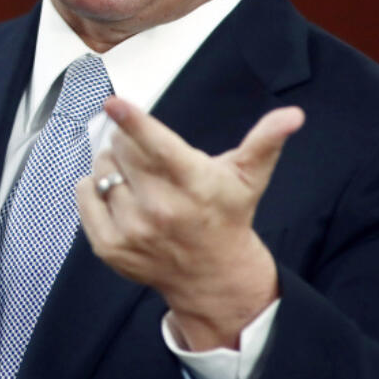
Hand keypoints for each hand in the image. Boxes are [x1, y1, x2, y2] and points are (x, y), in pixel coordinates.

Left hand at [76, 98, 303, 350]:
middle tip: (148, 156)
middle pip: (121, 150)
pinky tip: (117, 193)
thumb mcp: (248, 176)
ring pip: (101, 170)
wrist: (213, 277)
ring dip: (112, 165)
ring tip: (138, 179)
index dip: (134, 122)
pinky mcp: (110, 247)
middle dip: (128, 142)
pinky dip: (93, 187)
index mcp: (193, 184)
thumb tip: (293, 115)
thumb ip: (266, 140)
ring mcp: (132, 231)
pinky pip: (85, 194)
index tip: (113, 102)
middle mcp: (161, 209)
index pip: (158, 148)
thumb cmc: (227, 214)